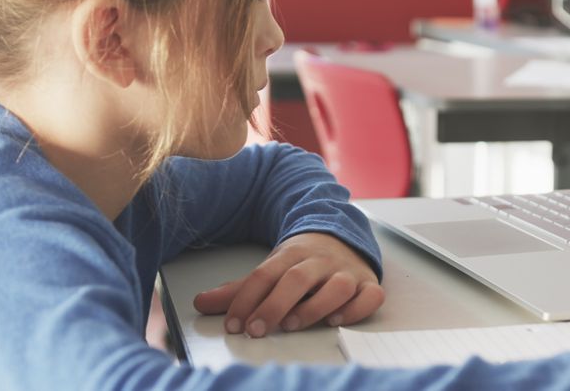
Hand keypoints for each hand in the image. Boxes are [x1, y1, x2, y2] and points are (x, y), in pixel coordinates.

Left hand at [192, 232, 383, 337]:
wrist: (345, 238)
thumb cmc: (304, 263)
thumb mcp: (272, 268)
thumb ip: (240, 289)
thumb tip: (200, 303)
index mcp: (293, 253)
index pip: (266, 274)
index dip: (247, 299)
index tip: (233, 324)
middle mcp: (321, 261)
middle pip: (298, 278)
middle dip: (275, 305)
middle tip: (256, 330)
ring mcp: (347, 272)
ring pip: (336, 286)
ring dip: (314, 307)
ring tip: (293, 325)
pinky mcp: (369, 284)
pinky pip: (370, 295)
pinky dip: (356, 309)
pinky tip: (337, 320)